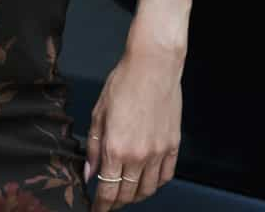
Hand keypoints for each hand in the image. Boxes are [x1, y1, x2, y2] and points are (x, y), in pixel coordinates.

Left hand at [86, 51, 182, 208]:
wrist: (153, 67)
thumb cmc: (123, 84)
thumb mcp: (98, 115)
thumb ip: (94, 148)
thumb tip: (90, 173)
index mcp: (115, 149)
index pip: (107, 192)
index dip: (100, 206)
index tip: (96, 210)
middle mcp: (138, 155)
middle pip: (127, 194)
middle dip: (116, 203)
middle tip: (109, 202)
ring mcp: (159, 151)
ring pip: (148, 189)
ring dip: (136, 196)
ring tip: (127, 194)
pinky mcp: (173, 144)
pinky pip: (167, 175)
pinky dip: (157, 183)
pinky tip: (148, 181)